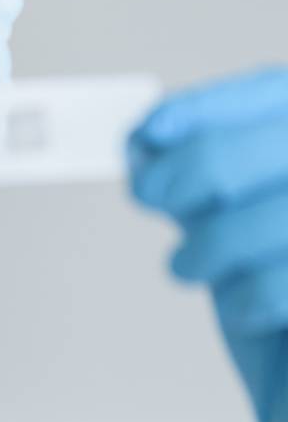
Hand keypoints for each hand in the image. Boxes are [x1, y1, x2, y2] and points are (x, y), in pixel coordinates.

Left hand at [129, 67, 287, 421]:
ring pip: (280, 213)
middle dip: (199, 163)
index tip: (148, 129)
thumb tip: (147, 146)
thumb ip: (205, 185)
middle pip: (281, 139)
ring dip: (214, 239)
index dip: (215, 106)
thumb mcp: (233, 234)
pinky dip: (248, 296)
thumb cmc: (282, 325)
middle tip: (148, 193)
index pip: (281, 96)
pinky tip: (242, 310)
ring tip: (189, 267)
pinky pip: (283, 280)